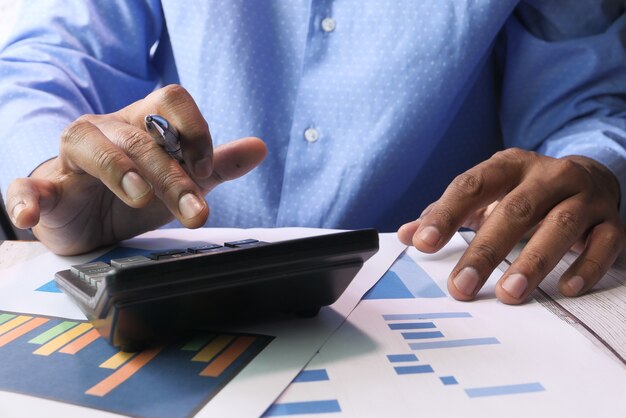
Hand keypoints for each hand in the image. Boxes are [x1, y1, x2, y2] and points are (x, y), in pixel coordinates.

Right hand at [6, 85, 266, 254]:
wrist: (85, 221)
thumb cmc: (134, 194)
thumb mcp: (180, 180)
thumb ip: (216, 165)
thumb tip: (259, 147)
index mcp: (142, 125)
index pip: (171, 100)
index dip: (194, 129)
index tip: (205, 170)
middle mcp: (107, 131)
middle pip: (141, 136)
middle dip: (173, 175)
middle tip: (195, 212)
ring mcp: (71, 159)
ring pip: (89, 145)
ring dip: (117, 168)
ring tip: (139, 196)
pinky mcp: (44, 189)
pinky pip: (27, 186)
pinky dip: (27, 197)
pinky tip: (32, 213)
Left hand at [397, 148, 623, 303]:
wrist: (590, 177)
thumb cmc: (525, 191)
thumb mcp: (487, 192)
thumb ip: (447, 212)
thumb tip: (404, 233)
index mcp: (510, 164)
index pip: (472, 185)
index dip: (446, 214)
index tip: (422, 243)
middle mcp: (549, 175)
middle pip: (516, 209)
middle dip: (486, 249)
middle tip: (461, 285)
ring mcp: (584, 196)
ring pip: (561, 226)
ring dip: (534, 261)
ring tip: (509, 293)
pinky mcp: (612, 220)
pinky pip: (604, 243)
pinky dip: (586, 267)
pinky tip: (566, 290)